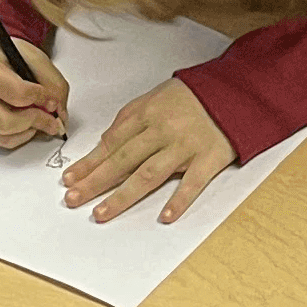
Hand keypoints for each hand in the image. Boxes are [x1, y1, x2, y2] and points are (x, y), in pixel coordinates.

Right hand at [0, 40, 69, 148]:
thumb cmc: (5, 54)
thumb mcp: (33, 56)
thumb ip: (52, 82)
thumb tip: (59, 113)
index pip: (16, 93)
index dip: (41, 99)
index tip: (52, 100)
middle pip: (6, 122)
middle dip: (35, 121)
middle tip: (52, 119)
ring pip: (3, 135)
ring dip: (29, 131)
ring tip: (40, 119)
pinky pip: (0, 141)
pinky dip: (20, 137)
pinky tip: (29, 125)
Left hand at [63, 75, 236, 223]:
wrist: (236, 90)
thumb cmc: (193, 95)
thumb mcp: (156, 96)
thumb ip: (131, 118)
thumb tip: (107, 142)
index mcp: (148, 114)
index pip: (112, 142)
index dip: (89, 162)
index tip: (70, 179)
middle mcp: (163, 130)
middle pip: (123, 160)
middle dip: (95, 181)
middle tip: (73, 199)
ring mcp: (186, 146)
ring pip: (149, 175)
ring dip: (123, 196)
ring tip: (101, 213)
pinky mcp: (210, 158)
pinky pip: (192, 183)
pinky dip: (179, 201)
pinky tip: (164, 217)